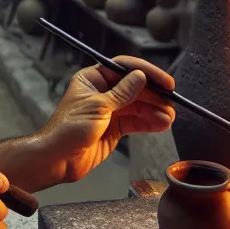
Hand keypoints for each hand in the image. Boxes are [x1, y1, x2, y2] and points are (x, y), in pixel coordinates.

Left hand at [34, 56, 176, 184]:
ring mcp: (110, 111)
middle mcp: (102, 92)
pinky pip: (135, 122)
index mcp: (93, 79)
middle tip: (172, 102)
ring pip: (138, 106)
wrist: (58, 160)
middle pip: (134, 87)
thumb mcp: (98, 107)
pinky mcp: (114, 128)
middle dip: (154, 95)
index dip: (146, 72)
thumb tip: (141, 76)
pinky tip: (162, 124)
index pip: (124, 68)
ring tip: (170, 118)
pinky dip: (149, 123)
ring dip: (155, 110)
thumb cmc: (70, 129)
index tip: (165, 82)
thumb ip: (122, 93)